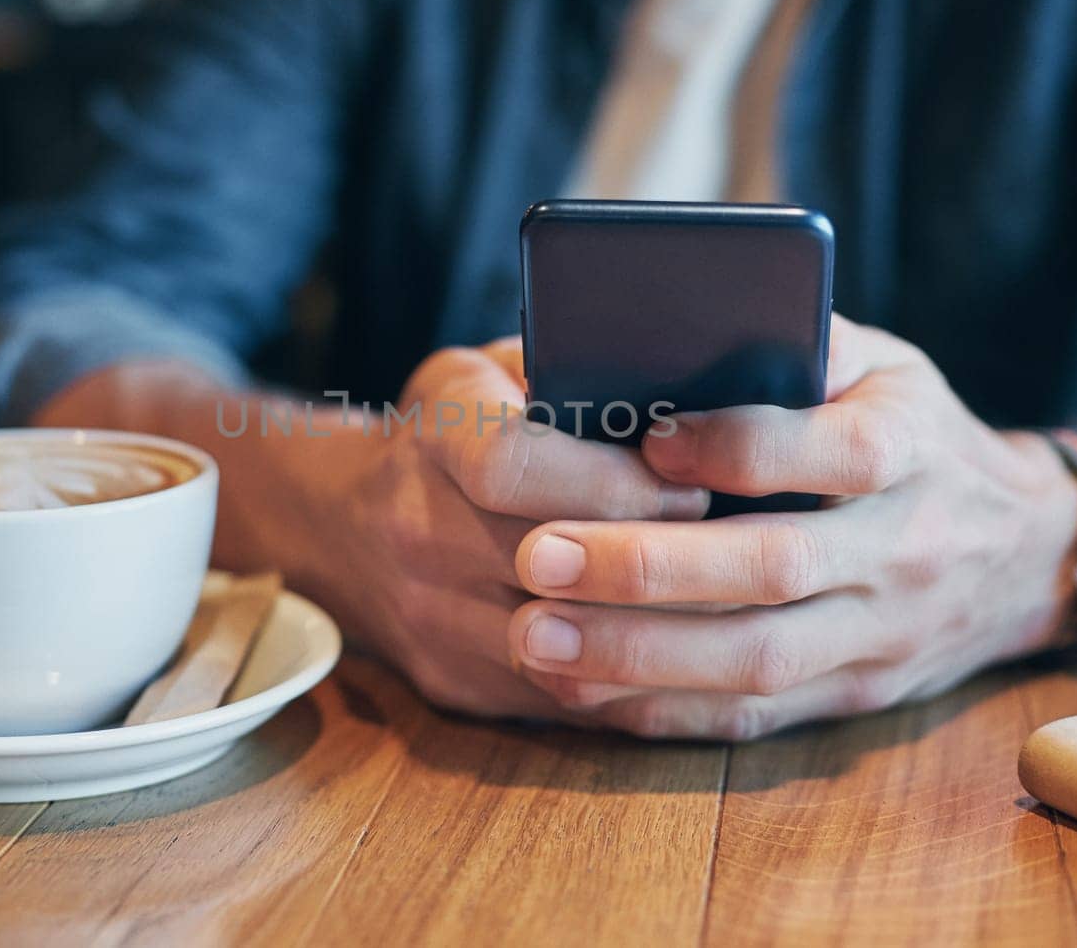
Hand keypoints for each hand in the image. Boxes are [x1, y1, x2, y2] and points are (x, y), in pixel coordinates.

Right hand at [307, 340, 709, 717]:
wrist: (338, 527)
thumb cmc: (446, 434)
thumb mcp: (483, 372)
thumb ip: (562, 374)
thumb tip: (684, 386)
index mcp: (432, 440)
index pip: (514, 468)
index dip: (613, 484)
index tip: (690, 488)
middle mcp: (417, 533)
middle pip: (552, 568)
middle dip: (661, 568)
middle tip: (739, 556)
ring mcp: (430, 621)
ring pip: (567, 652)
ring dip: (661, 640)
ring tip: (734, 615)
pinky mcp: (454, 686)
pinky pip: (564, 703)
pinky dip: (636, 687)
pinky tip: (696, 664)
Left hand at [505, 316, 1076, 738]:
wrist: (1027, 554)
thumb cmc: (918, 435)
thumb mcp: (886, 366)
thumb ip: (801, 341)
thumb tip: (679, 318)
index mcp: (914, 447)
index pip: (840, 452)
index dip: (740, 446)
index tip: (648, 438)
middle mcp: (905, 547)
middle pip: (776, 566)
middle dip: (650, 568)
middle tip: (538, 555)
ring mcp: (883, 633)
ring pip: (757, 657)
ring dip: (638, 653)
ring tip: (534, 636)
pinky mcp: (856, 692)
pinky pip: (754, 715)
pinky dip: (664, 708)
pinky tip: (582, 690)